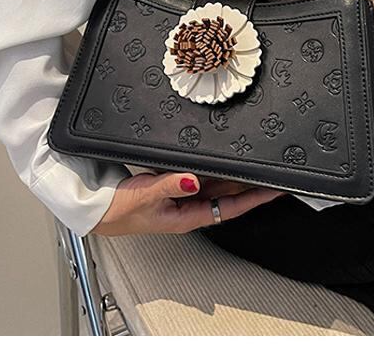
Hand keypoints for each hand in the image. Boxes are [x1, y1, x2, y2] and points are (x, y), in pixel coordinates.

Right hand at [91, 169, 279, 237]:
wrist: (100, 208)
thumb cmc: (120, 210)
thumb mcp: (145, 196)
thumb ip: (170, 186)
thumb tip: (193, 180)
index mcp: (187, 217)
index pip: (229, 207)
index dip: (253, 199)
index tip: (273, 191)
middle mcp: (188, 207)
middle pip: (228, 194)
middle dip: (251, 185)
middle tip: (273, 172)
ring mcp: (182, 196)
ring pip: (216, 183)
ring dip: (235, 174)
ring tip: (256, 162)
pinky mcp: (173, 185)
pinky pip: (200, 175)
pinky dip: (213, 166)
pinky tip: (221, 157)